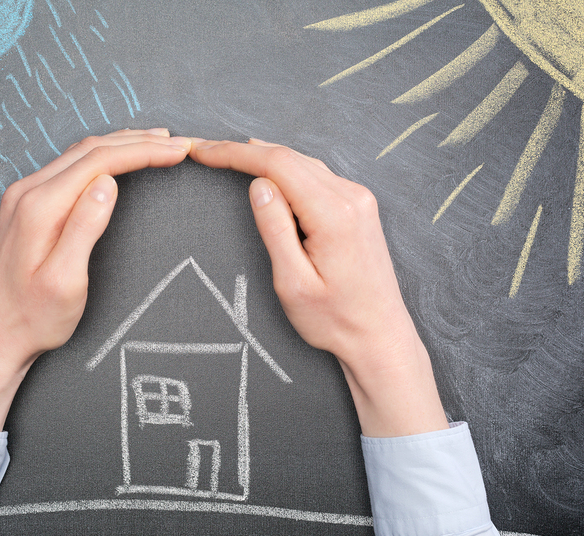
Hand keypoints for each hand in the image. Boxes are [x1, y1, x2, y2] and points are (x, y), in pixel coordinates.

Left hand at [0, 129, 191, 429]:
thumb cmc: (34, 317)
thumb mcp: (65, 281)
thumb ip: (84, 228)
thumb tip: (107, 183)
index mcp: (39, 207)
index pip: (100, 161)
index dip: (143, 152)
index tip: (178, 151)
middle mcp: (28, 192)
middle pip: (90, 149)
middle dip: (138, 142)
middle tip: (178, 144)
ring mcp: (24, 196)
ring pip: (80, 154)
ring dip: (120, 145)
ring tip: (157, 143)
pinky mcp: (27, 205)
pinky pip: (69, 167)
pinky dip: (101, 157)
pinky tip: (118, 159)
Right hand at [189, 138, 447, 436]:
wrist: (380, 336)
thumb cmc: (335, 320)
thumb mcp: (293, 282)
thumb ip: (275, 229)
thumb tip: (258, 186)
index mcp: (333, 214)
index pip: (277, 164)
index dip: (235, 153)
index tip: (203, 151)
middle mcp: (351, 197)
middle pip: (290, 157)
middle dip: (245, 150)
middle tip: (207, 150)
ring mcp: (359, 199)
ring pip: (304, 163)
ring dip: (266, 157)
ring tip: (229, 156)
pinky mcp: (359, 207)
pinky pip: (317, 175)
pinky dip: (287, 169)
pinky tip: (268, 172)